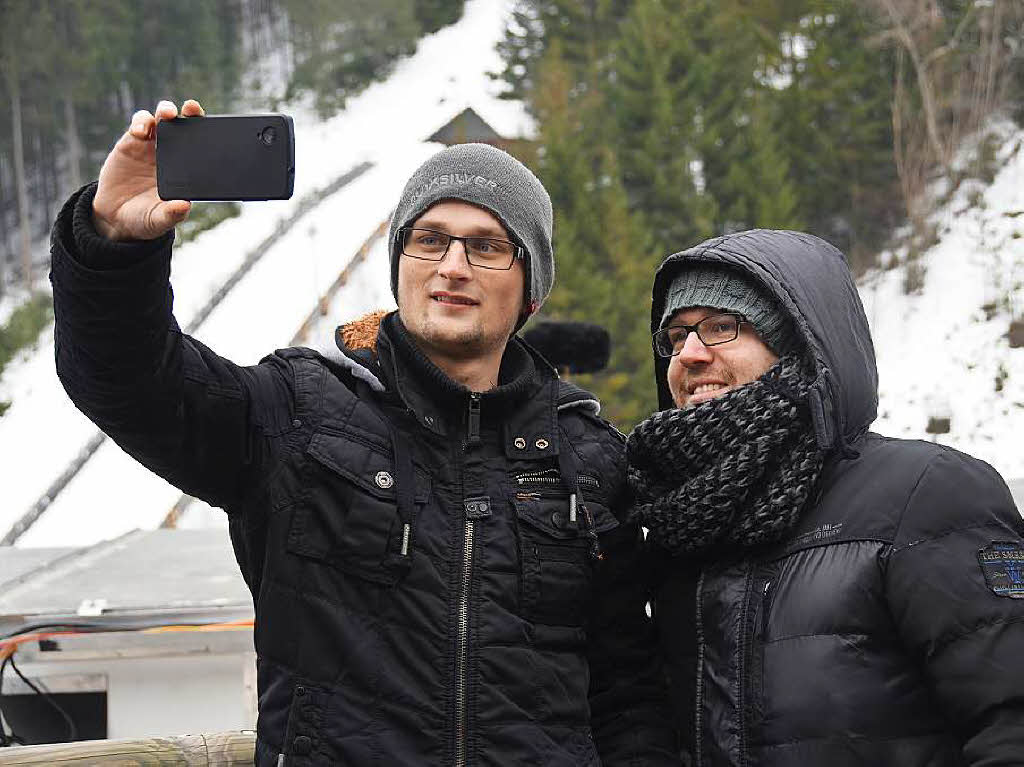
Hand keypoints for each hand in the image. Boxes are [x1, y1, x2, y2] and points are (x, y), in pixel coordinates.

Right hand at [92, 99, 204, 241]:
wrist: (115, 216)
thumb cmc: (144, 218)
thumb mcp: (158, 221)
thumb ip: (171, 215)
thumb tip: (184, 206)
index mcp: (186, 171)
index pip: (201, 147)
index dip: (208, 134)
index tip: (214, 128)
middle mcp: (172, 154)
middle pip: (184, 125)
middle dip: (190, 112)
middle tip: (192, 108)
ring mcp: (152, 146)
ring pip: (161, 119)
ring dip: (165, 111)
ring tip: (167, 115)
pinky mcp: (131, 142)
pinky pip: (139, 124)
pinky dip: (141, 122)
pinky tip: (140, 131)